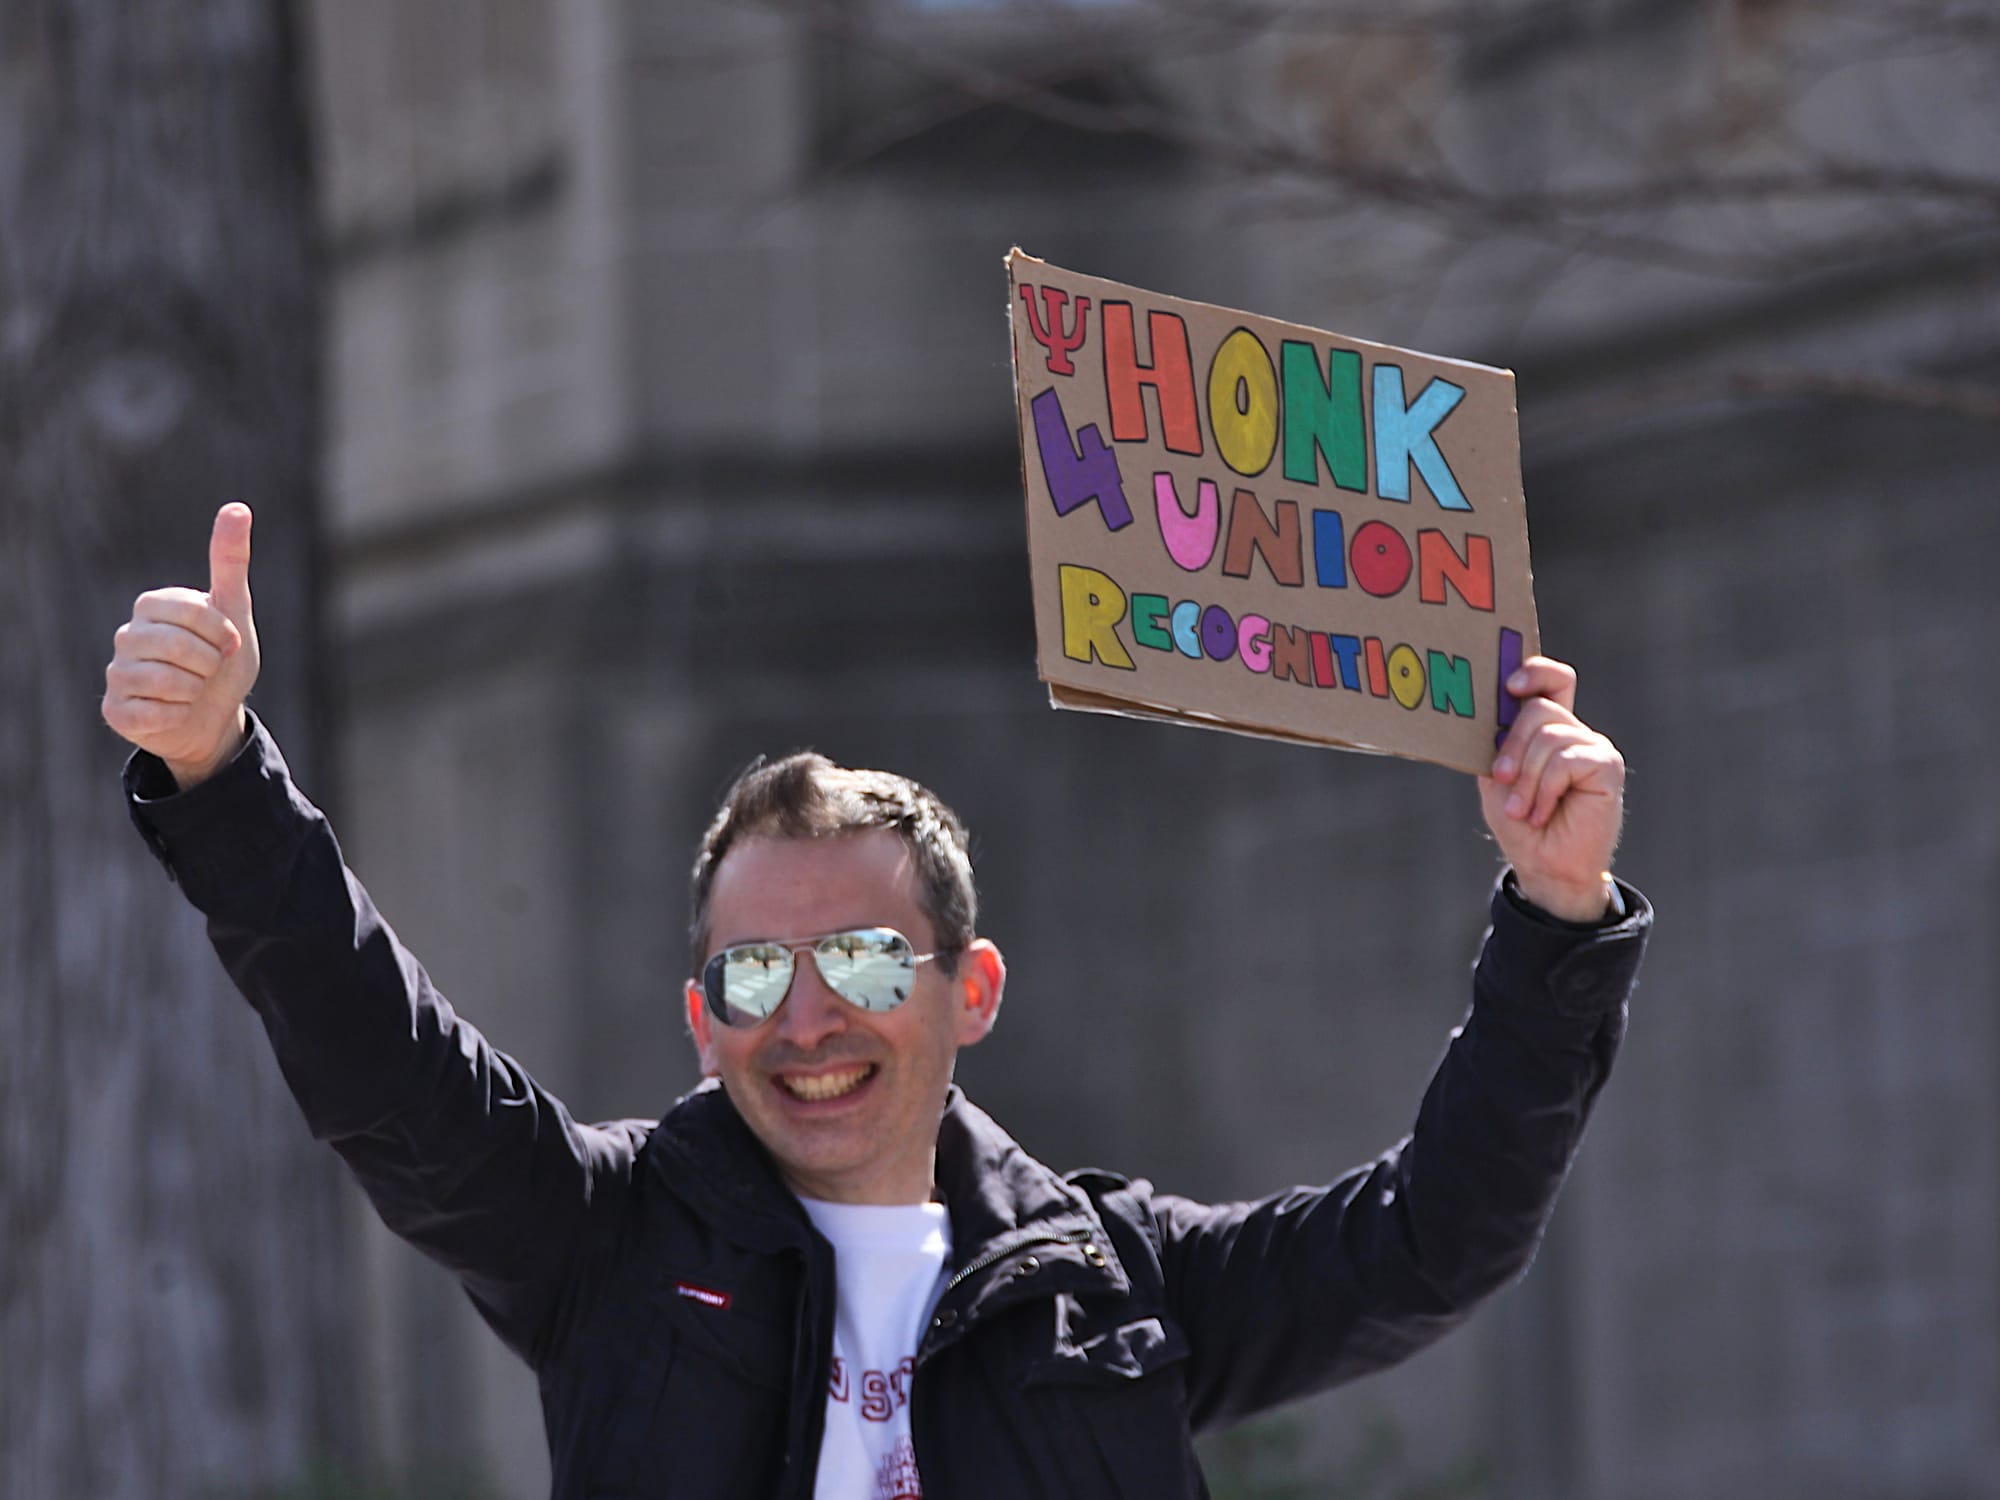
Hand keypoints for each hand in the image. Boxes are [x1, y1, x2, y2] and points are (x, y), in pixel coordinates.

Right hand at [102, 503, 259, 789]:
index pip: (192, 611)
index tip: (228, 643)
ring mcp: (117, 673)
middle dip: (210, 663)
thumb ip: (230, 562)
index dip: (220, 633)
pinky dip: (177, 715)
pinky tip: (175, 712)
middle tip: (211, 670)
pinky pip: (152, 713)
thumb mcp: (234, 610)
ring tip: (193, 690)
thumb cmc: (222, 661)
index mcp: (153, 606)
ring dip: (195, 690)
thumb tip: (237, 507)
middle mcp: (128, 635)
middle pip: (177, 646)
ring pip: (165, 681)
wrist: (216, 717)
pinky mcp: (115, 710)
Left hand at [1479, 656, 1624, 921]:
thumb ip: (1496, 739)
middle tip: (1501, 779)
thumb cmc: (1520, 822)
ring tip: (1524, 809)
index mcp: (1548, 728)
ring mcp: (1593, 747)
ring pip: (1549, 736)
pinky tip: (1543, 812)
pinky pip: (1565, 761)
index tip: (1509, 686)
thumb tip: (1489, 704)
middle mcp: (1574, 731)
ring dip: (1526, 778)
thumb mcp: (1496, 776)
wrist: (1544, 866)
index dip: (1534, 671)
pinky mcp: (1607, 766)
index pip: (1552, 679)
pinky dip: (1545, 789)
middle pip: (1539, 708)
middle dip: (1511, 746)